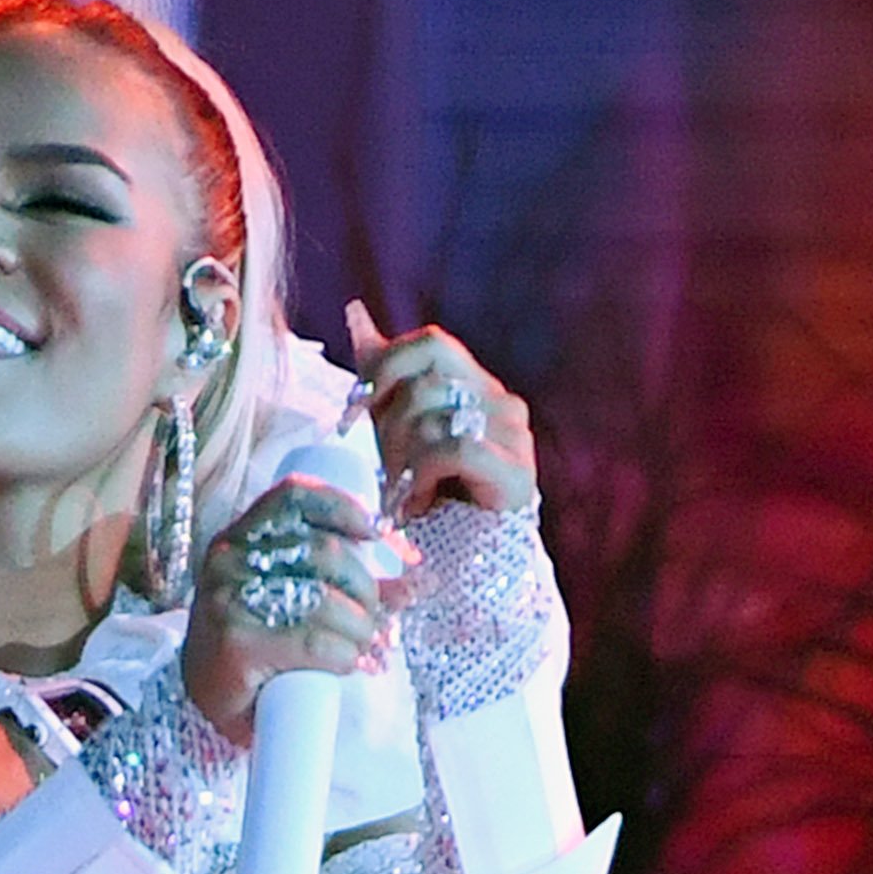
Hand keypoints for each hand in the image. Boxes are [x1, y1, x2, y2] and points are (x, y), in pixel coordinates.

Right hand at [181, 479, 405, 744]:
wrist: (203, 702)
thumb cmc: (250, 649)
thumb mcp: (286, 602)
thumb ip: (342, 586)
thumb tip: (414, 582)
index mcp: (237, 539)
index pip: (293, 496)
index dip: (343, 507)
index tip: (375, 533)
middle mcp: (229, 560)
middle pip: (324, 552)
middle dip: (365, 589)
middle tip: (376, 620)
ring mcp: (229, 601)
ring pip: (324, 601)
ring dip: (359, 629)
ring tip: (364, 648)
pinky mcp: (238, 643)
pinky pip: (315, 642)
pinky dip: (343, 656)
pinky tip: (345, 665)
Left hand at [344, 304, 535, 518]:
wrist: (465, 562)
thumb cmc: (427, 490)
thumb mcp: (393, 425)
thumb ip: (382, 371)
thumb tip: (355, 311)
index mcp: (475, 384)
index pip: (430, 343)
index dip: (386, 370)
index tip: (354, 414)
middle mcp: (501, 402)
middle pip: (427, 382)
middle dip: (388, 428)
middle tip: (384, 469)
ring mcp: (515, 437)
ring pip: (434, 419)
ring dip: (401, 464)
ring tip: (405, 496)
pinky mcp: (518, 474)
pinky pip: (454, 450)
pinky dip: (423, 479)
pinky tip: (420, 503)